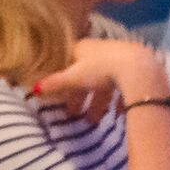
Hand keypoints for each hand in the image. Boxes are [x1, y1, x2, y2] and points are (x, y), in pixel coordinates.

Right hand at [36, 37, 169, 118]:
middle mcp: (101, 51)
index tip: (60, 93)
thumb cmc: (101, 69)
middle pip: (87, 75)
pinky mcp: (135, 70)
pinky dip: (117, 101)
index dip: (64, 76)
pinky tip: (116, 115)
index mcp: (84, 48)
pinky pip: (123, 87)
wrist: (137, 68)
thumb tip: (32, 89)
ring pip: (105, 83)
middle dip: (81, 96)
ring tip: (94, 122)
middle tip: (75, 114)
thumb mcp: (74, 77)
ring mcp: (119, 59)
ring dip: (98, 103)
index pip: (70, 61)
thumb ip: (55, 83)